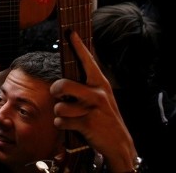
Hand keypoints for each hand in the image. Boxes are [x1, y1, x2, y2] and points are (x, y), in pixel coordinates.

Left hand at [49, 32, 136, 172]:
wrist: (119, 143)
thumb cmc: (104, 117)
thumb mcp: (101, 97)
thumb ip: (86, 85)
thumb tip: (66, 76)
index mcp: (100, 83)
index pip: (87, 61)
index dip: (78, 45)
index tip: (70, 31)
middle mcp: (97, 93)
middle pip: (62, 85)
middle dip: (56, 92)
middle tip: (59, 96)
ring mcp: (92, 109)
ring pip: (59, 107)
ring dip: (61, 114)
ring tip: (72, 116)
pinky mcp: (87, 123)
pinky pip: (61, 121)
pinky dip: (62, 125)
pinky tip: (73, 127)